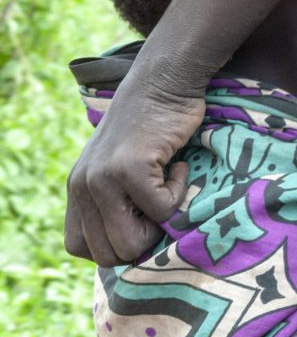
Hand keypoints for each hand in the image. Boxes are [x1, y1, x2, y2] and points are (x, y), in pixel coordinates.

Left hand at [65, 75, 204, 265]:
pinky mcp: (129, 169)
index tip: (141, 217)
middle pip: (111, 255)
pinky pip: (162, 210)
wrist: (163, 81)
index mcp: (75, 190)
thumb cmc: (151, 127)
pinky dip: (180, 192)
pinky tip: (178, 166)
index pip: (84, 249)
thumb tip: (132, 252)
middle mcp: (81, 186)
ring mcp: (102, 178)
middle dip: (145, 239)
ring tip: (167, 186)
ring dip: (161, 221)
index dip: (119, 243)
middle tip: (159, 204)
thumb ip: (111, 202)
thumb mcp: (118, 169)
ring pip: (133, 242)